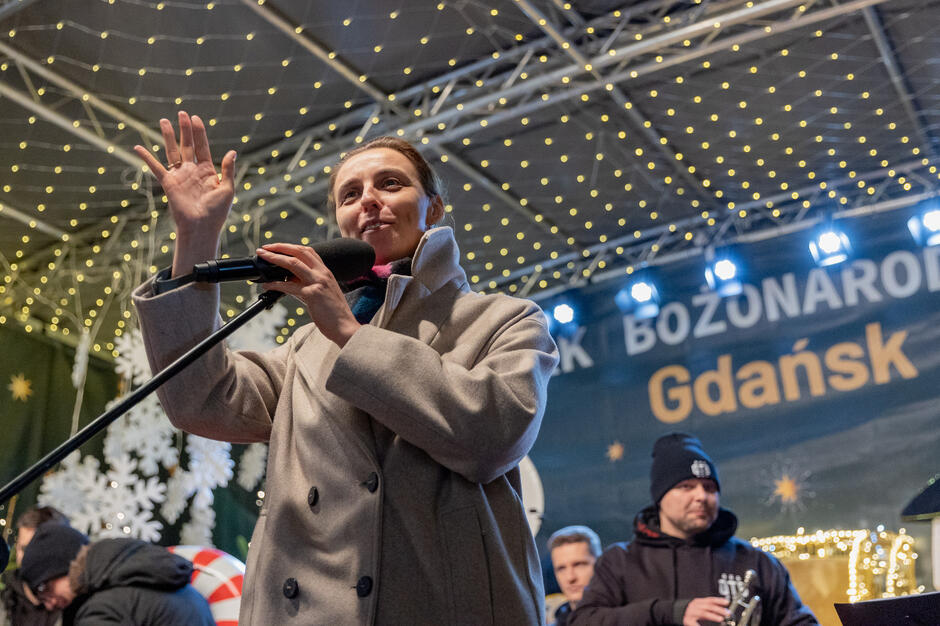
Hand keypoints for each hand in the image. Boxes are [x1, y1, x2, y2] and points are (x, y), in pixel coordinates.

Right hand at [133, 111, 235, 275]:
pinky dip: (146, 157)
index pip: (203, 147)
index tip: (196, 118)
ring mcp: (180, 176)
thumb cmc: (217, 212)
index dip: (199, 133)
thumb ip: (228, 169)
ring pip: (172, 151)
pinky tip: (138, 147)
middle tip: (182, 113)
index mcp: (207, 171)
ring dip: (168, 136)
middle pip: (187, 145)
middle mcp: (192, 171)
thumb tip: (232, 151)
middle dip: (185, 129)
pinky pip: (155, 167)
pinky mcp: (169, 183)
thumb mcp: (227, 189)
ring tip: (165, 120)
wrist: (201, 227)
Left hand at [255, 243, 361, 346]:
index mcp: (326, 272)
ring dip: (275, 258)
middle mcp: (323, 274)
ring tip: (263, 256)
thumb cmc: (334, 314)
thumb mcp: (322, 293)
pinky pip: (289, 285)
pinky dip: (275, 284)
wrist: (345, 327)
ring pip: (293, 263)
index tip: (278, 247)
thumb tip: (288, 281)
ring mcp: (318, 282)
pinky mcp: (312, 294)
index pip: (308, 252)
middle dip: (280, 247)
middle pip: (300, 251)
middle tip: (266, 247)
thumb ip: (307, 284)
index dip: (291, 247)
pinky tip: (267, 285)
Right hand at [683, 596, 730, 624]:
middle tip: (727, 613)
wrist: (676, 613)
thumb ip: (709, 608)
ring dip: (713, 616)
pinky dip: (700, 624)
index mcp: (698, 602)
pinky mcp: (687, 620)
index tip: (727, 602)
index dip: (719, 600)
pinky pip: (695, 623)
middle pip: (708, 606)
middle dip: (719, 609)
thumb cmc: (692, 613)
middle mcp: (694, 606)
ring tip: (720, 618)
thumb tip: (723, 610)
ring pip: (704, 613)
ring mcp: (691, 613)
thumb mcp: (700, 608)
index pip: (710, 600)